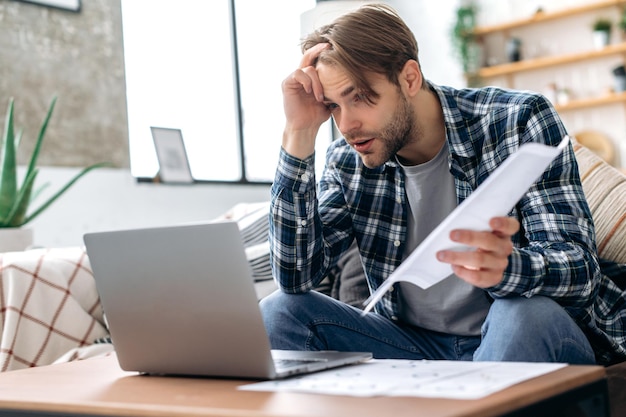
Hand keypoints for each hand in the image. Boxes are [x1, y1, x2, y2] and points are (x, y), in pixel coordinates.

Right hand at [281, 43, 330, 158]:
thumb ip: (335, 87)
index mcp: (312, 77)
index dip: (324, 51)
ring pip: (308, 68)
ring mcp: (294, 79)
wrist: (306, 128)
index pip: (317, 60)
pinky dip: (307, 81)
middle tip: (329, 47)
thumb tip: (353, 75)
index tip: (337, 47)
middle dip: (319, 50)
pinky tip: (311, 92)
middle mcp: (302, 75)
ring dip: (317, 81)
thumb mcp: (331, 98)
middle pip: (309, 55)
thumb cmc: (318, 114)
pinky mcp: (287, 83)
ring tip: (320, 97)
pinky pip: (298, 73)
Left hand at [436, 216, 518, 287]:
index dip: (502, 223)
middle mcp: (504, 248)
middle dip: (469, 237)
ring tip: (441, 255)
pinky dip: (463, 271)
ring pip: (479, 259)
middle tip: (452, 235)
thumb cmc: (481, 243)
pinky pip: (477, 276)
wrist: (492, 265)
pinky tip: (454, 266)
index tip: (491, 221)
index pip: (510, 226)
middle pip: (489, 241)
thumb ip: (473, 226)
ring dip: (457, 256)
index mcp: (503, 233)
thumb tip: (452, 226)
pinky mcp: (493, 278)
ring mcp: (500, 264)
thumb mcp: (482, 232)